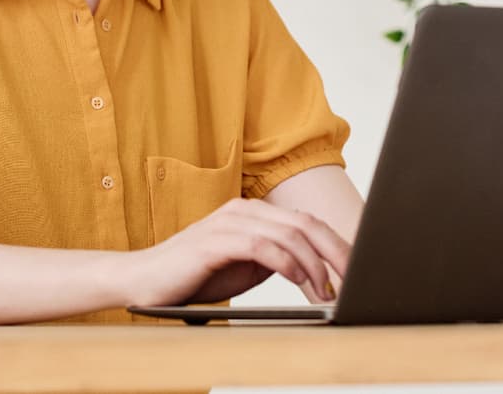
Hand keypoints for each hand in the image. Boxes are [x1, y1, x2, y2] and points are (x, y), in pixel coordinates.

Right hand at [120, 198, 350, 306]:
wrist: (144, 281)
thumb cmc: (195, 275)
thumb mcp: (246, 267)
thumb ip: (277, 260)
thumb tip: (320, 272)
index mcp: (252, 213)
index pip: (306, 223)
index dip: (336, 246)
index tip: (358, 273)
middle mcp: (243, 210)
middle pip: (304, 224)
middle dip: (336, 253)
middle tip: (355, 280)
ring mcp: (228, 222)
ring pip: (289, 234)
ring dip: (315, 266)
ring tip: (327, 292)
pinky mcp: (215, 241)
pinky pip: (263, 247)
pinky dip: (289, 265)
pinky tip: (301, 283)